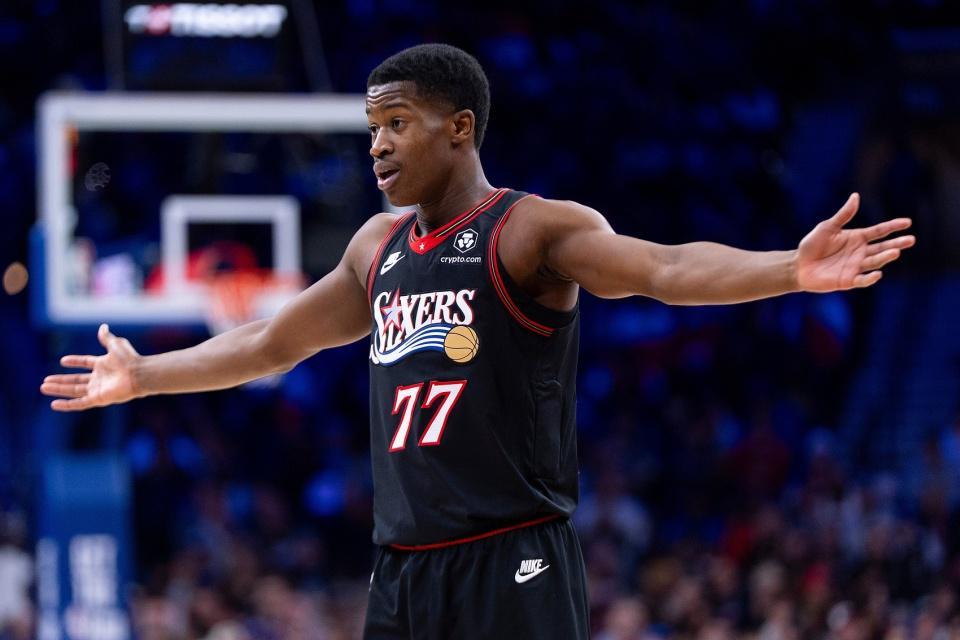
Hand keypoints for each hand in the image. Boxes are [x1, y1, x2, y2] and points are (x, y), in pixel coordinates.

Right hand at [41, 324, 141, 410]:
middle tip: (45, 381)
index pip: (85, 363)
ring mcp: (98, 389)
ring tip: (43, 387)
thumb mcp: (116, 344)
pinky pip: (80, 404)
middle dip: (60, 381)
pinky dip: (67, 405)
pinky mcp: (98, 398)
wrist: (139, 373)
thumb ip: (107, 338)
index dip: (75, 362)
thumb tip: (103, 326)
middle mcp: (99, 378)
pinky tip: (54, 404)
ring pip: (74, 391)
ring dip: (59, 390)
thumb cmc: (130, 359)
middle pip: (75, 380)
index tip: (63, 361)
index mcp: (103, 365)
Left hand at [796, 193, 914, 291]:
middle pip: (882, 247)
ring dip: (885, 257)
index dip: (893, 227)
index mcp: (857, 238)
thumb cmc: (812, 245)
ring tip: (895, 252)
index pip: (879, 231)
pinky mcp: (848, 281)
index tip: (907, 222)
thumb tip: (856, 196)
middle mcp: (860, 252)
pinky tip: (877, 273)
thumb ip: (843, 215)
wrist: (798, 265)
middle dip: (896, 244)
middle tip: (911, 239)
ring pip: (874, 262)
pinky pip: (862, 280)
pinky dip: (870, 278)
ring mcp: (855, 267)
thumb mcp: (827, 227)